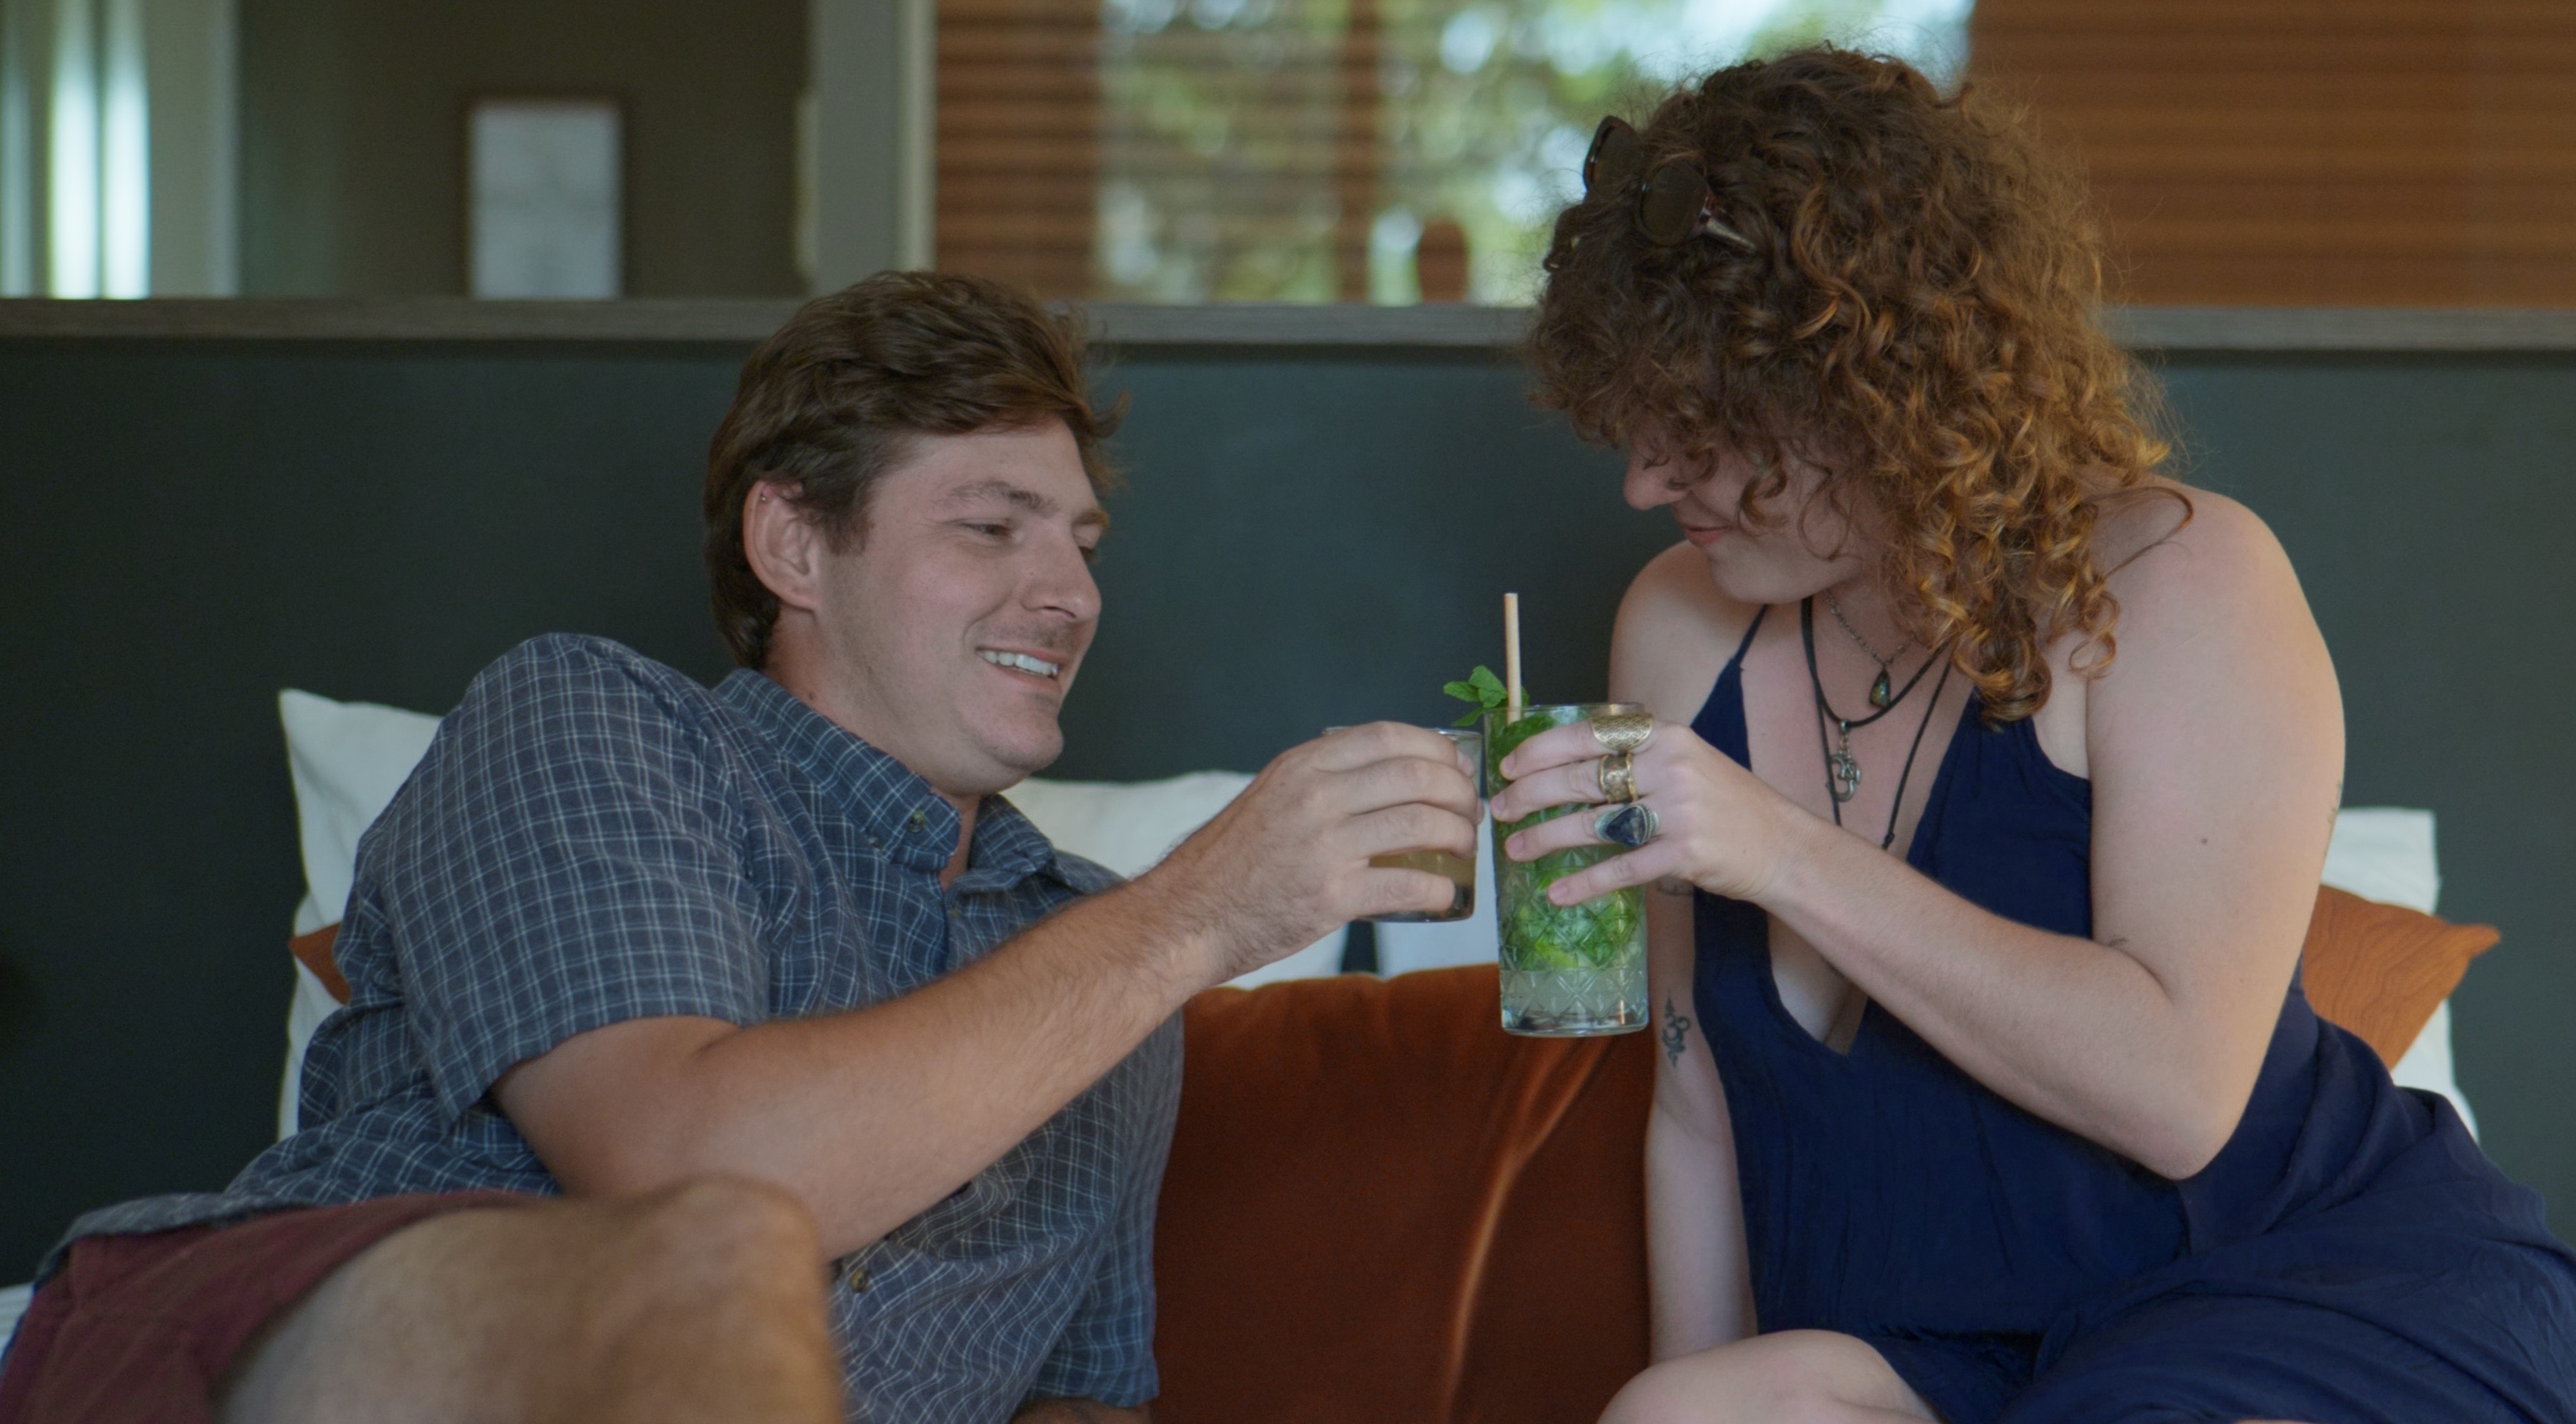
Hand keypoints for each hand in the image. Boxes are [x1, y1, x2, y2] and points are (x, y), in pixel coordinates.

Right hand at [1140, 723, 1479, 983]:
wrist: (1187, 916)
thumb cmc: (1233, 861)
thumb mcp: (1273, 796)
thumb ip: (1324, 781)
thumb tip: (1394, 778)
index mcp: (1303, 764)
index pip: (1390, 737)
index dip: (1437, 750)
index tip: (1457, 768)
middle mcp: (1315, 796)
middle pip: (1417, 777)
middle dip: (1459, 792)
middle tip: (1471, 811)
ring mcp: (1324, 846)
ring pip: (1422, 824)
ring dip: (1459, 836)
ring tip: (1465, 848)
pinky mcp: (1330, 897)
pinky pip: (1410, 885)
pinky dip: (1442, 889)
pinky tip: (1448, 894)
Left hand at [1488, 717, 1799, 906]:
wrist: (1781, 845)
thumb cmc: (1724, 803)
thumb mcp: (1684, 760)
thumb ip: (1634, 756)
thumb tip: (1563, 764)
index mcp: (1663, 735)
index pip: (1587, 735)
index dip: (1540, 750)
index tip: (1508, 766)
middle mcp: (1669, 765)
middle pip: (1580, 778)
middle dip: (1530, 795)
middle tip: (1499, 810)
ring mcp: (1677, 810)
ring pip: (1592, 822)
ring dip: (1545, 837)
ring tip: (1514, 849)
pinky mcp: (1684, 852)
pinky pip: (1621, 868)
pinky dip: (1584, 882)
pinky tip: (1557, 892)